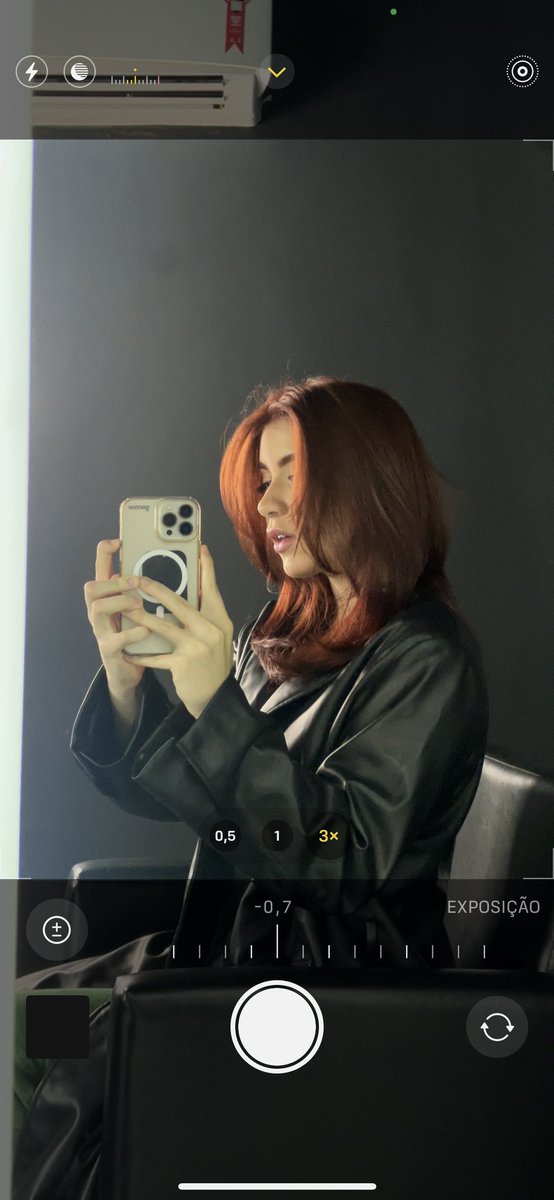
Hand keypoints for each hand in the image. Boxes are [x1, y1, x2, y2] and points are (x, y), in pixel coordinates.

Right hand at [84, 539, 148, 698]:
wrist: (130, 673)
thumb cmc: (138, 636)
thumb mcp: (140, 610)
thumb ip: (145, 590)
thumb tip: (165, 565)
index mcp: (109, 599)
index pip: (99, 570)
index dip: (104, 554)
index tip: (118, 541)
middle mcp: (100, 613)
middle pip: (92, 587)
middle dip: (114, 581)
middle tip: (136, 581)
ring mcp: (102, 632)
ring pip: (97, 609)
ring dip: (119, 603)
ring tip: (139, 604)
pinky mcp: (109, 652)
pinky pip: (114, 640)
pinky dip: (131, 633)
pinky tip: (146, 631)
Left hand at [123, 545, 233, 718]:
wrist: (215, 697)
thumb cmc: (212, 662)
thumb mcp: (216, 635)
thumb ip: (205, 614)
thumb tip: (193, 589)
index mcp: (219, 619)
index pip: (212, 588)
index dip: (206, 568)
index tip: (199, 549)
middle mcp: (210, 630)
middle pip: (179, 603)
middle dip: (155, 589)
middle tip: (137, 579)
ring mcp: (196, 647)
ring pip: (162, 626)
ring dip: (140, 616)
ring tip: (124, 608)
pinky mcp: (182, 664)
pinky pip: (155, 655)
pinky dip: (140, 653)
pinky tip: (126, 649)